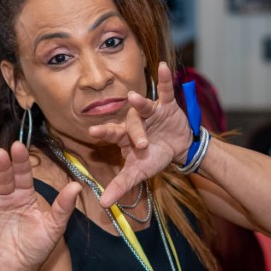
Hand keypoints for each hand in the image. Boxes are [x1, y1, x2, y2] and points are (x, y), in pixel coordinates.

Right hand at [0, 142, 79, 270]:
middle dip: (0, 166)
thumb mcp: (53, 228)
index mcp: (25, 195)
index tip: (18, 148)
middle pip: (0, 177)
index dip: (20, 162)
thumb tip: (77, 186)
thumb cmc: (36, 248)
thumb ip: (63, 208)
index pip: (23, 175)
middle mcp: (5, 197)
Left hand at [88, 62, 194, 205]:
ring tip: (135, 98)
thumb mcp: (138, 173)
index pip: (113, 133)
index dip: (103, 131)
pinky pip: (166, 90)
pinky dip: (165, 79)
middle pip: (132, 124)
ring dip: (141, 103)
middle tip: (144, 145)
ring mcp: (151, 111)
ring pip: (144, 106)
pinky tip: (163, 66)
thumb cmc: (154, 158)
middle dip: (137, 134)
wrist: (179, 149)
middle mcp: (135, 120)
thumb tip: (102, 205)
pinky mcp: (168, 105)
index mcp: (125, 135)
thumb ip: (120, 186)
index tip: (92, 130)